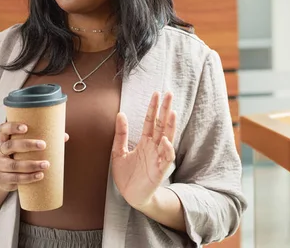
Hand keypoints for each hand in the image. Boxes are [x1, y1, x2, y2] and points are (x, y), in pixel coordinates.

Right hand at [0, 121, 69, 191]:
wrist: (0, 178)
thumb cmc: (16, 157)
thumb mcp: (22, 149)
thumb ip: (40, 140)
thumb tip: (64, 136)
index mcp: (3, 140)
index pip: (3, 129)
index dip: (12, 127)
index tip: (26, 127)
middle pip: (10, 145)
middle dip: (27, 145)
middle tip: (44, 145)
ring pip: (14, 165)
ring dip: (31, 164)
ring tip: (46, 164)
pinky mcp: (2, 179)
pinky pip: (15, 179)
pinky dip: (28, 177)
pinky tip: (40, 175)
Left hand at [111, 92, 176, 209]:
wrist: (129, 196)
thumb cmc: (126, 175)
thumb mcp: (118, 152)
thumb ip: (121, 134)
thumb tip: (120, 114)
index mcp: (145, 142)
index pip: (151, 121)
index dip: (153, 107)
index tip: (156, 93)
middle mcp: (154, 147)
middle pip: (162, 125)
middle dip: (165, 110)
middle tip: (169, 93)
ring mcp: (158, 158)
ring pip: (167, 139)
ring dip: (170, 126)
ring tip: (172, 113)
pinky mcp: (159, 171)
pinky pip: (166, 159)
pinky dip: (167, 150)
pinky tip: (166, 141)